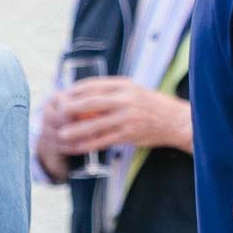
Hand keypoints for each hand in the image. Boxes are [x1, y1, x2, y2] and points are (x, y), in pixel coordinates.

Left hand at [52, 78, 193, 155]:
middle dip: (70, 108)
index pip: (92, 85)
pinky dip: (88, 145)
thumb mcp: (133, 91)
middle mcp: (125, 99)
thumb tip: (83, 96)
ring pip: (94, 124)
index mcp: (124, 85)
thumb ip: (112, 92)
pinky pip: (103, 140)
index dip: (73, 91)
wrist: (175, 120)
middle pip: (90, 102)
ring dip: (75, 131)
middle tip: (56, 114)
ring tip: (61, 135)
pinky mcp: (129, 134)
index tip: (62, 96)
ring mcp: (127, 117)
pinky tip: (78, 147)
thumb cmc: (151, 105)